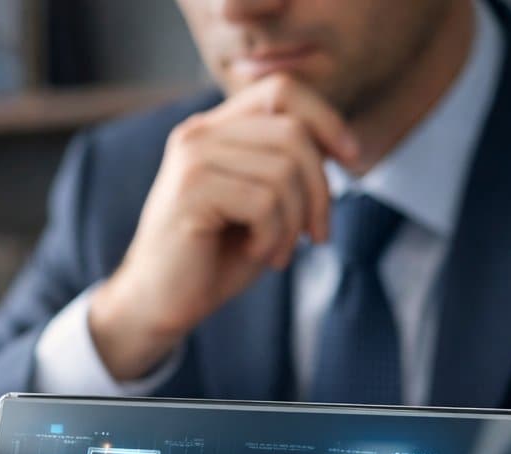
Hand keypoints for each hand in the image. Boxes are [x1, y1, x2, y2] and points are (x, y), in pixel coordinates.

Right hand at [88, 75, 356, 379]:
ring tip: (277, 251)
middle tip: (316, 234)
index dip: (326, 119)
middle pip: (293, 133)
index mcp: (214, 129)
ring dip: (294, 221)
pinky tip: (255, 253)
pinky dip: (273, 237)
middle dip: (320, 190)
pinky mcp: (191, 191)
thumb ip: (289, 168)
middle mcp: (198, 134)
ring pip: (284, 171)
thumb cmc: (212, 259)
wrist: (158, 305)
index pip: (281, 91)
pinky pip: (265, 203)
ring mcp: (192, 158)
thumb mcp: (262, 206)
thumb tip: (341, 146)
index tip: (352, 159)